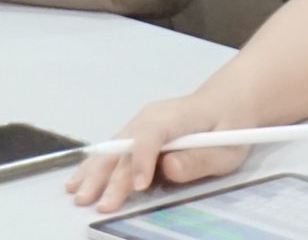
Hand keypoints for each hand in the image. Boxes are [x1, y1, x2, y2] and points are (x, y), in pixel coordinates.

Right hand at [64, 94, 246, 213]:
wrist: (225, 102)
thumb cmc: (229, 125)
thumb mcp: (227, 148)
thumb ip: (198, 159)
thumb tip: (168, 167)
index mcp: (178, 116)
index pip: (153, 133)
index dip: (143, 159)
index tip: (138, 185)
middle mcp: (153, 116)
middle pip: (126, 145)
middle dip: (111, 176)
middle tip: (99, 204)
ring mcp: (141, 122)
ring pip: (113, 147)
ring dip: (95, 172)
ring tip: (78, 195)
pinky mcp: (136, 132)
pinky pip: (112, 149)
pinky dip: (94, 166)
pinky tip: (78, 181)